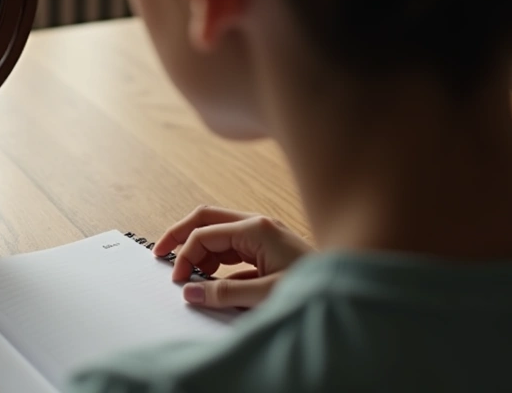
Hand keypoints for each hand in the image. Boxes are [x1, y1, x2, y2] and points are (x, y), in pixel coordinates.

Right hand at [154, 205, 310, 308]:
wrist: (351, 287)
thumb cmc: (317, 286)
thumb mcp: (267, 294)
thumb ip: (225, 293)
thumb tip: (191, 292)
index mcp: (256, 229)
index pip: (205, 234)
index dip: (185, 256)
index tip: (179, 281)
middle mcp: (258, 225)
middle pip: (206, 218)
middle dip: (180, 234)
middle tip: (160, 253)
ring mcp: (264, 233)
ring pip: (218, 230)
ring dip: (199, 247)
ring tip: (191, 273)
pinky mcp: (268, 246)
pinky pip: (232, 245)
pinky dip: (216, 257)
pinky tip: (215, 277)